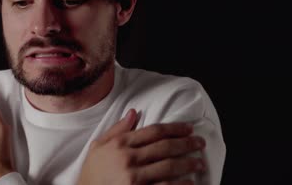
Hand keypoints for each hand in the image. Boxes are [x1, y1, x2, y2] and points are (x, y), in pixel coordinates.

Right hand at [77, 109, 205, 184]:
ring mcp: (134, 178)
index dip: (174, 128)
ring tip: (199, 162)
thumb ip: (117, 129)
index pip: (153, 131)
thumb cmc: (91, 173)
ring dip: (188, 164)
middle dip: (186, 143)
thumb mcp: (98, 147)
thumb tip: (134, 112)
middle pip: (165, 147)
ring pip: (169, 167)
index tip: (188, 128)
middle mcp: (127, 158)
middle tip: (200, 142)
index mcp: (119, 144)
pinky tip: (191, 182)